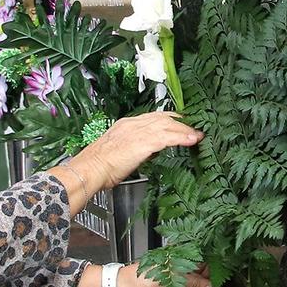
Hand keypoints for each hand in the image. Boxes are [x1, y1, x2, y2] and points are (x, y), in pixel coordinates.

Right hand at [63, 113, 201, 196]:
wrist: (89, 169)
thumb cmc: (98, 167)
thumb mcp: (118, 152)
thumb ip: (135, 148)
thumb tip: (149, 152)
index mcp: (126, 125)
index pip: (153, 117)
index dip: (169, 120)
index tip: (179, 124)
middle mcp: (133, 124)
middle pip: (164, 117)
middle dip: (180, 122)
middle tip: (193, 128)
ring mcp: (139, 131)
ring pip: (168, 124)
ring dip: (185, 130)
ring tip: (197, 135)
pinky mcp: (144, 142)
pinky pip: (169, 137)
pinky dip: (182, 137)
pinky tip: (192, 140)